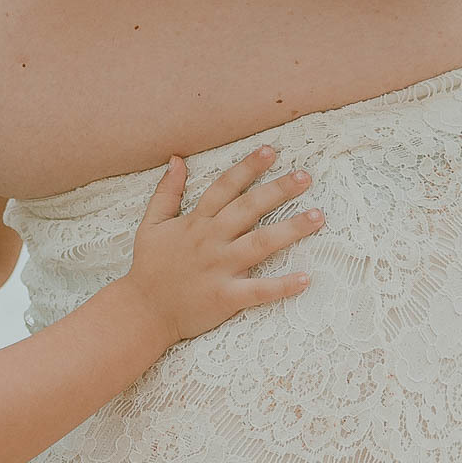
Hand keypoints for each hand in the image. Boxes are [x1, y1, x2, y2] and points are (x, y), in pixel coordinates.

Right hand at [125, 146, 322, 345]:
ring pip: (260, 244)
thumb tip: (176, 160)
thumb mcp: (151, 224)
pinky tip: (306, 278)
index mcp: (195, 223)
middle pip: (248, 209)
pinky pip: (258, 290)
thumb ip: (166, 192)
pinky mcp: (225, 297)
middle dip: (278, 190)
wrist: (143, 311)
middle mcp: (210, 241)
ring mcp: (219, 268)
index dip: (247, 168)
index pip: (224, 188)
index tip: (271, 151)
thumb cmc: (148, 267)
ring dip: (291, 230)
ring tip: (318, 216)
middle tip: (305, 176)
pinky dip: (282, 286)